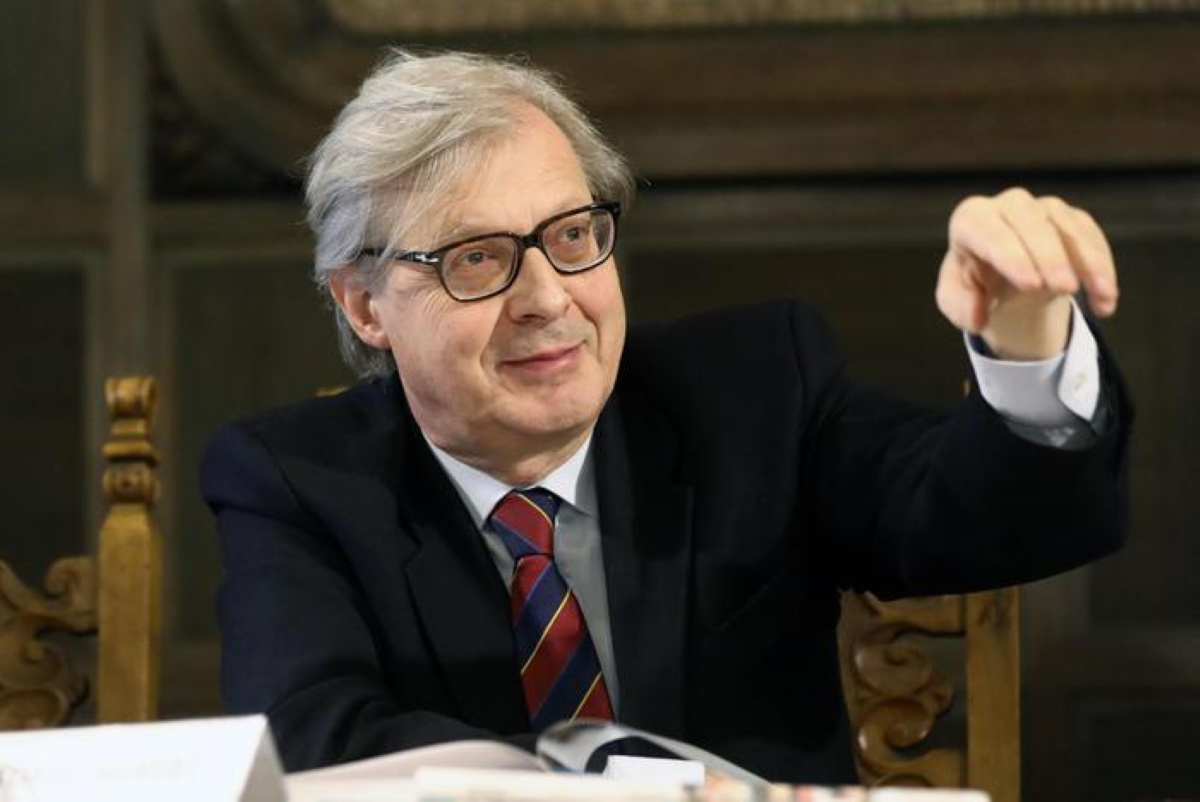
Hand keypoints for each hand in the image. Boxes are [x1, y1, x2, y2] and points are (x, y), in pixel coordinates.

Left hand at [935, 188, 1118, 359]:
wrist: (999, 275)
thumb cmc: (974, 281)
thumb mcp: (957, 297)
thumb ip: (960, 306)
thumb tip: (976, 320)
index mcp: (971, 220)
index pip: (988, 230)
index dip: (1011, 255)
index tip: (1031, 285)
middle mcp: (1008, 206)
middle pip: (1031, 221)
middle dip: (1052, 256)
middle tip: (1067, 289)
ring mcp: (1043, 208)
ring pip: (1069, 225)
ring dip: (1089, 262)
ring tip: (1101, 298)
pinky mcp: (1072, 218)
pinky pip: (1091, 235)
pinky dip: (1102, 266)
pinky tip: (1106, 297)